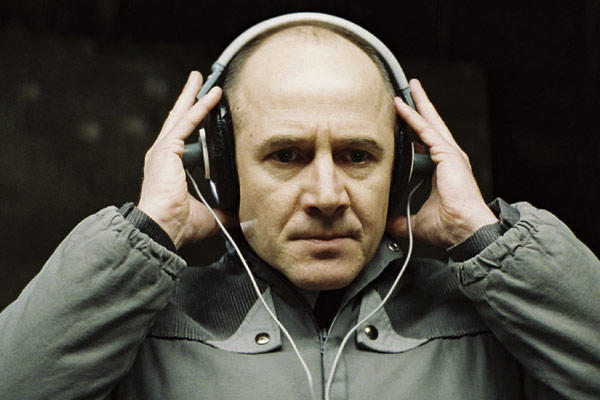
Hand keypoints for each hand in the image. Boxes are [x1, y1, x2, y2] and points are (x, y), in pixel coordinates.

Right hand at [138, 71, 236, 248]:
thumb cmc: (176, 224)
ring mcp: (163, 150)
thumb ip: (222, 211)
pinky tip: (211, 96)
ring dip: (193, 96)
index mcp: (169, 168)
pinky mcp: (167, 149)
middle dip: (188, 100)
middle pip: (178, 120)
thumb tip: (238, 213)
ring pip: (181, 116)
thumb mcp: (207, 215)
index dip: (193, 124)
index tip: (203, 114)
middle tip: (197, 83)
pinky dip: (200, 107)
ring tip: (200, 78)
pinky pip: (187, 123)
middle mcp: (163, 155)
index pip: (182, 138)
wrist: (162, 227)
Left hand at [387, 79, 497, 246]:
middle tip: (410, 90)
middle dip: (421, 107)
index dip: (415, 131)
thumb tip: (386, 221)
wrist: (465, 230)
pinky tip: (401, 105)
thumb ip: (401, 218)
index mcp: (444, 171)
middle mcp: (448, 159)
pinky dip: (413, 116)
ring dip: (419, 103)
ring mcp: (450, 154)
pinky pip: (426, 130)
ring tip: (410, 86)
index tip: (403, 122)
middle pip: (431, 126)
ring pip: (430, 122)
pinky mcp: (448, 154)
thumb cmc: (450, 227)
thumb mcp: (417, 221)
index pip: (426, 145)